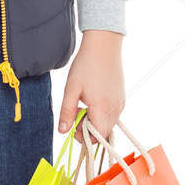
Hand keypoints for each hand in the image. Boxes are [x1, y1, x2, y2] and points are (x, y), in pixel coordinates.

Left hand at [57, 30, 124, 151]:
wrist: (104, 45)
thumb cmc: (86, 66)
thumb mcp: (71, 89)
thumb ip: (67, 112)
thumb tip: (63, 131)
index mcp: (102, 109)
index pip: (97, 138)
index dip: (83, 137)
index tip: (72, 125)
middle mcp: (115, 109)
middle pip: (102, 133)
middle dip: (87, 129)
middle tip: (76, 111)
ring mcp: (120, 104)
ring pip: (107, 124)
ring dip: (94, 120)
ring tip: (83, 103)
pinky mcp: (121, 98)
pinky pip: (112, 114)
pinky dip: (101, 113)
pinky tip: (92, 99)